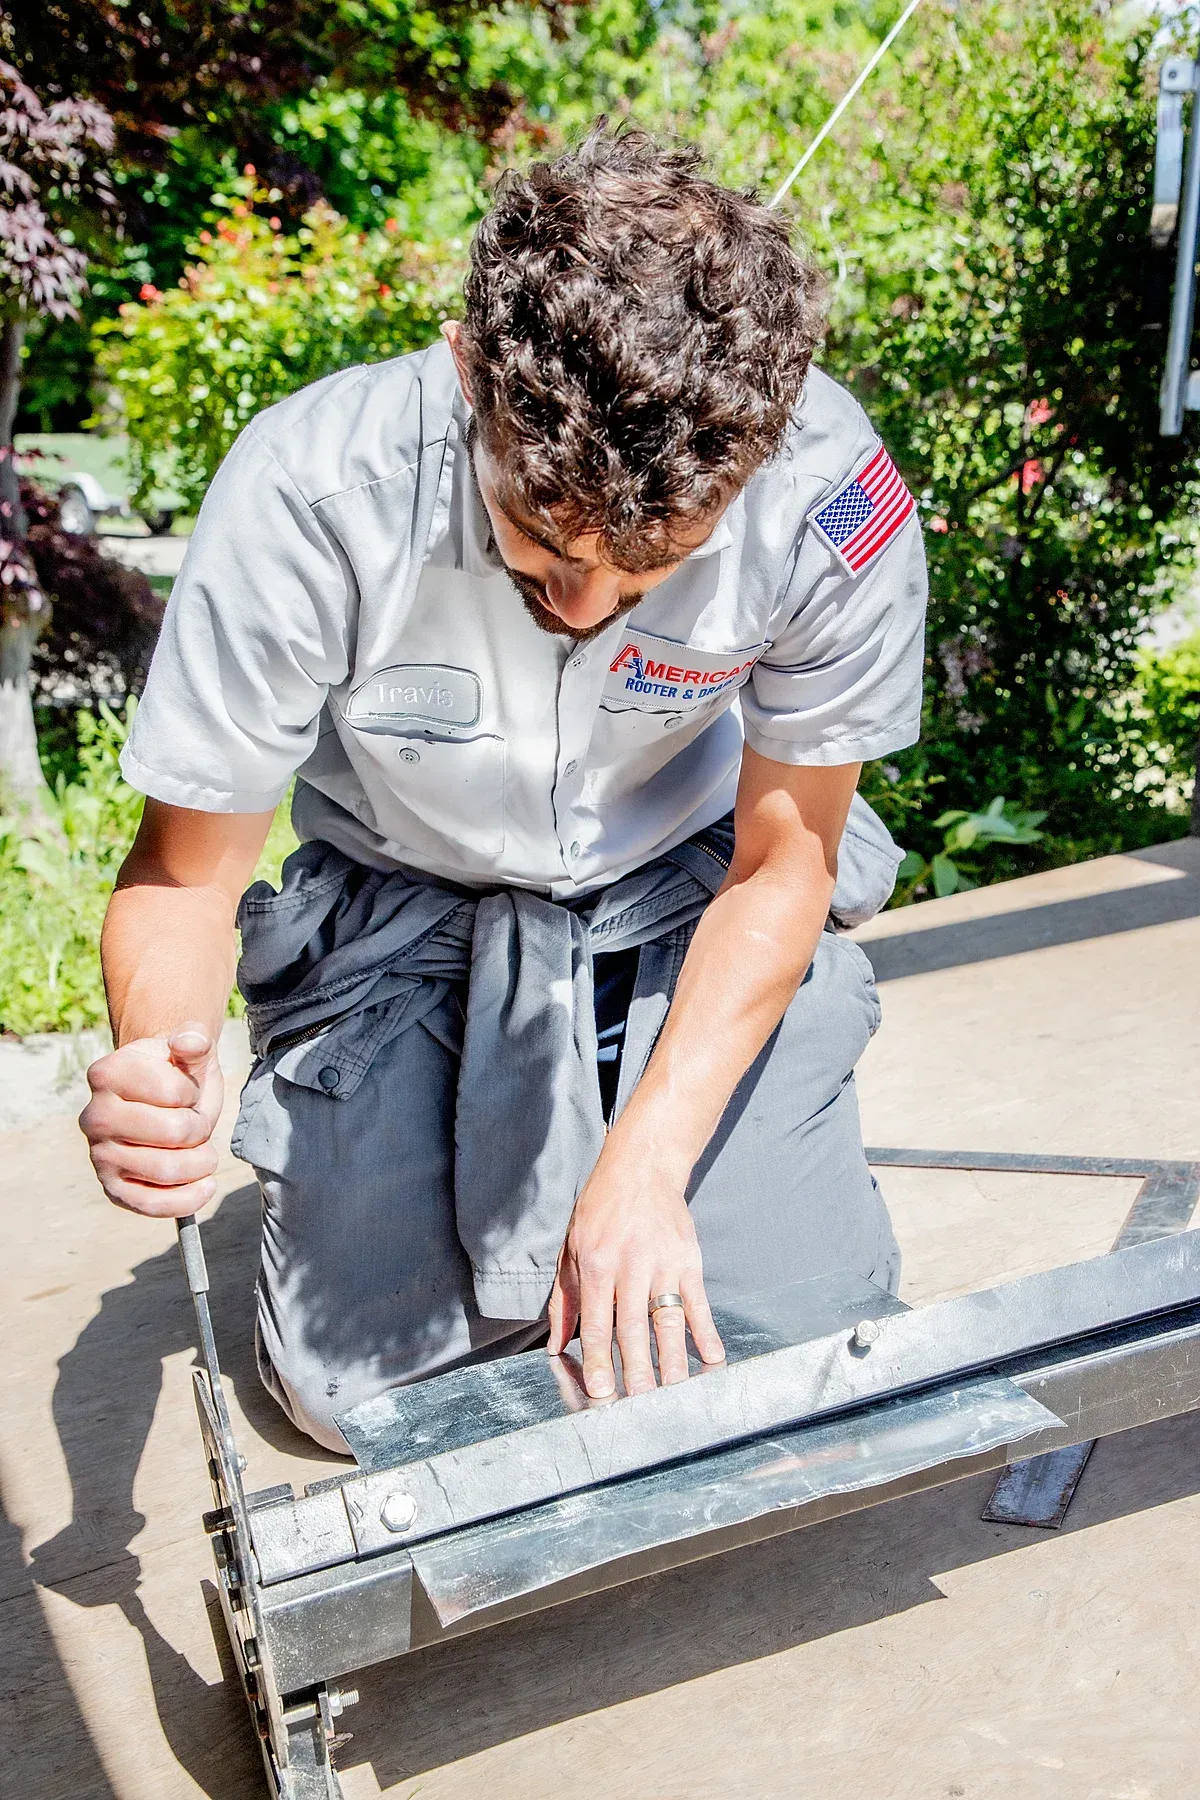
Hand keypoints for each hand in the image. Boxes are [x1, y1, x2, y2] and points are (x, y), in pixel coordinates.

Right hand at [80, 1024, 224, 1216]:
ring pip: (168, 1170)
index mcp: (107, 1074)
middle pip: (174, 1133)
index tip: (184, 1090)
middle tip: (196, 1123)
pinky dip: (187, 1199)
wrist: (163, 1100)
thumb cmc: (177, 1074)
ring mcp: (100, 1155)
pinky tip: (204, 1185)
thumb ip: (195, 1040)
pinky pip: (152, 1205)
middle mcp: (94, 1116)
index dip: (192, 1093)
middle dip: (200, 1128)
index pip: (174, 1093)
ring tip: (202, 1150)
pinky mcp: (113, 1188)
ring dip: (201, 1162)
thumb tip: (189, 1041)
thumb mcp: (190, 1051)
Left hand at [547, 1158, 724, 1399]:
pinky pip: (698, 1301)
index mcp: (597, 1262)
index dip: (599, 1358)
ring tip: (672, 1390)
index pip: (598, 1320)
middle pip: (633, 1326)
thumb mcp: (571, 1246)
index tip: (600, 1389)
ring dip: (670, 1358)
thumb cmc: (601, 1207)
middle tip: (637, 1403)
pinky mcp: (689, 1258)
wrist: (642, 1166)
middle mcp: (631, 1264)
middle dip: (635, 1368)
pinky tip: (711, 1357)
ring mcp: (664, 1262)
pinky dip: (705, 1331)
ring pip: (667, 1318)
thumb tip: (556, 1343)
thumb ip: (565, 1298)